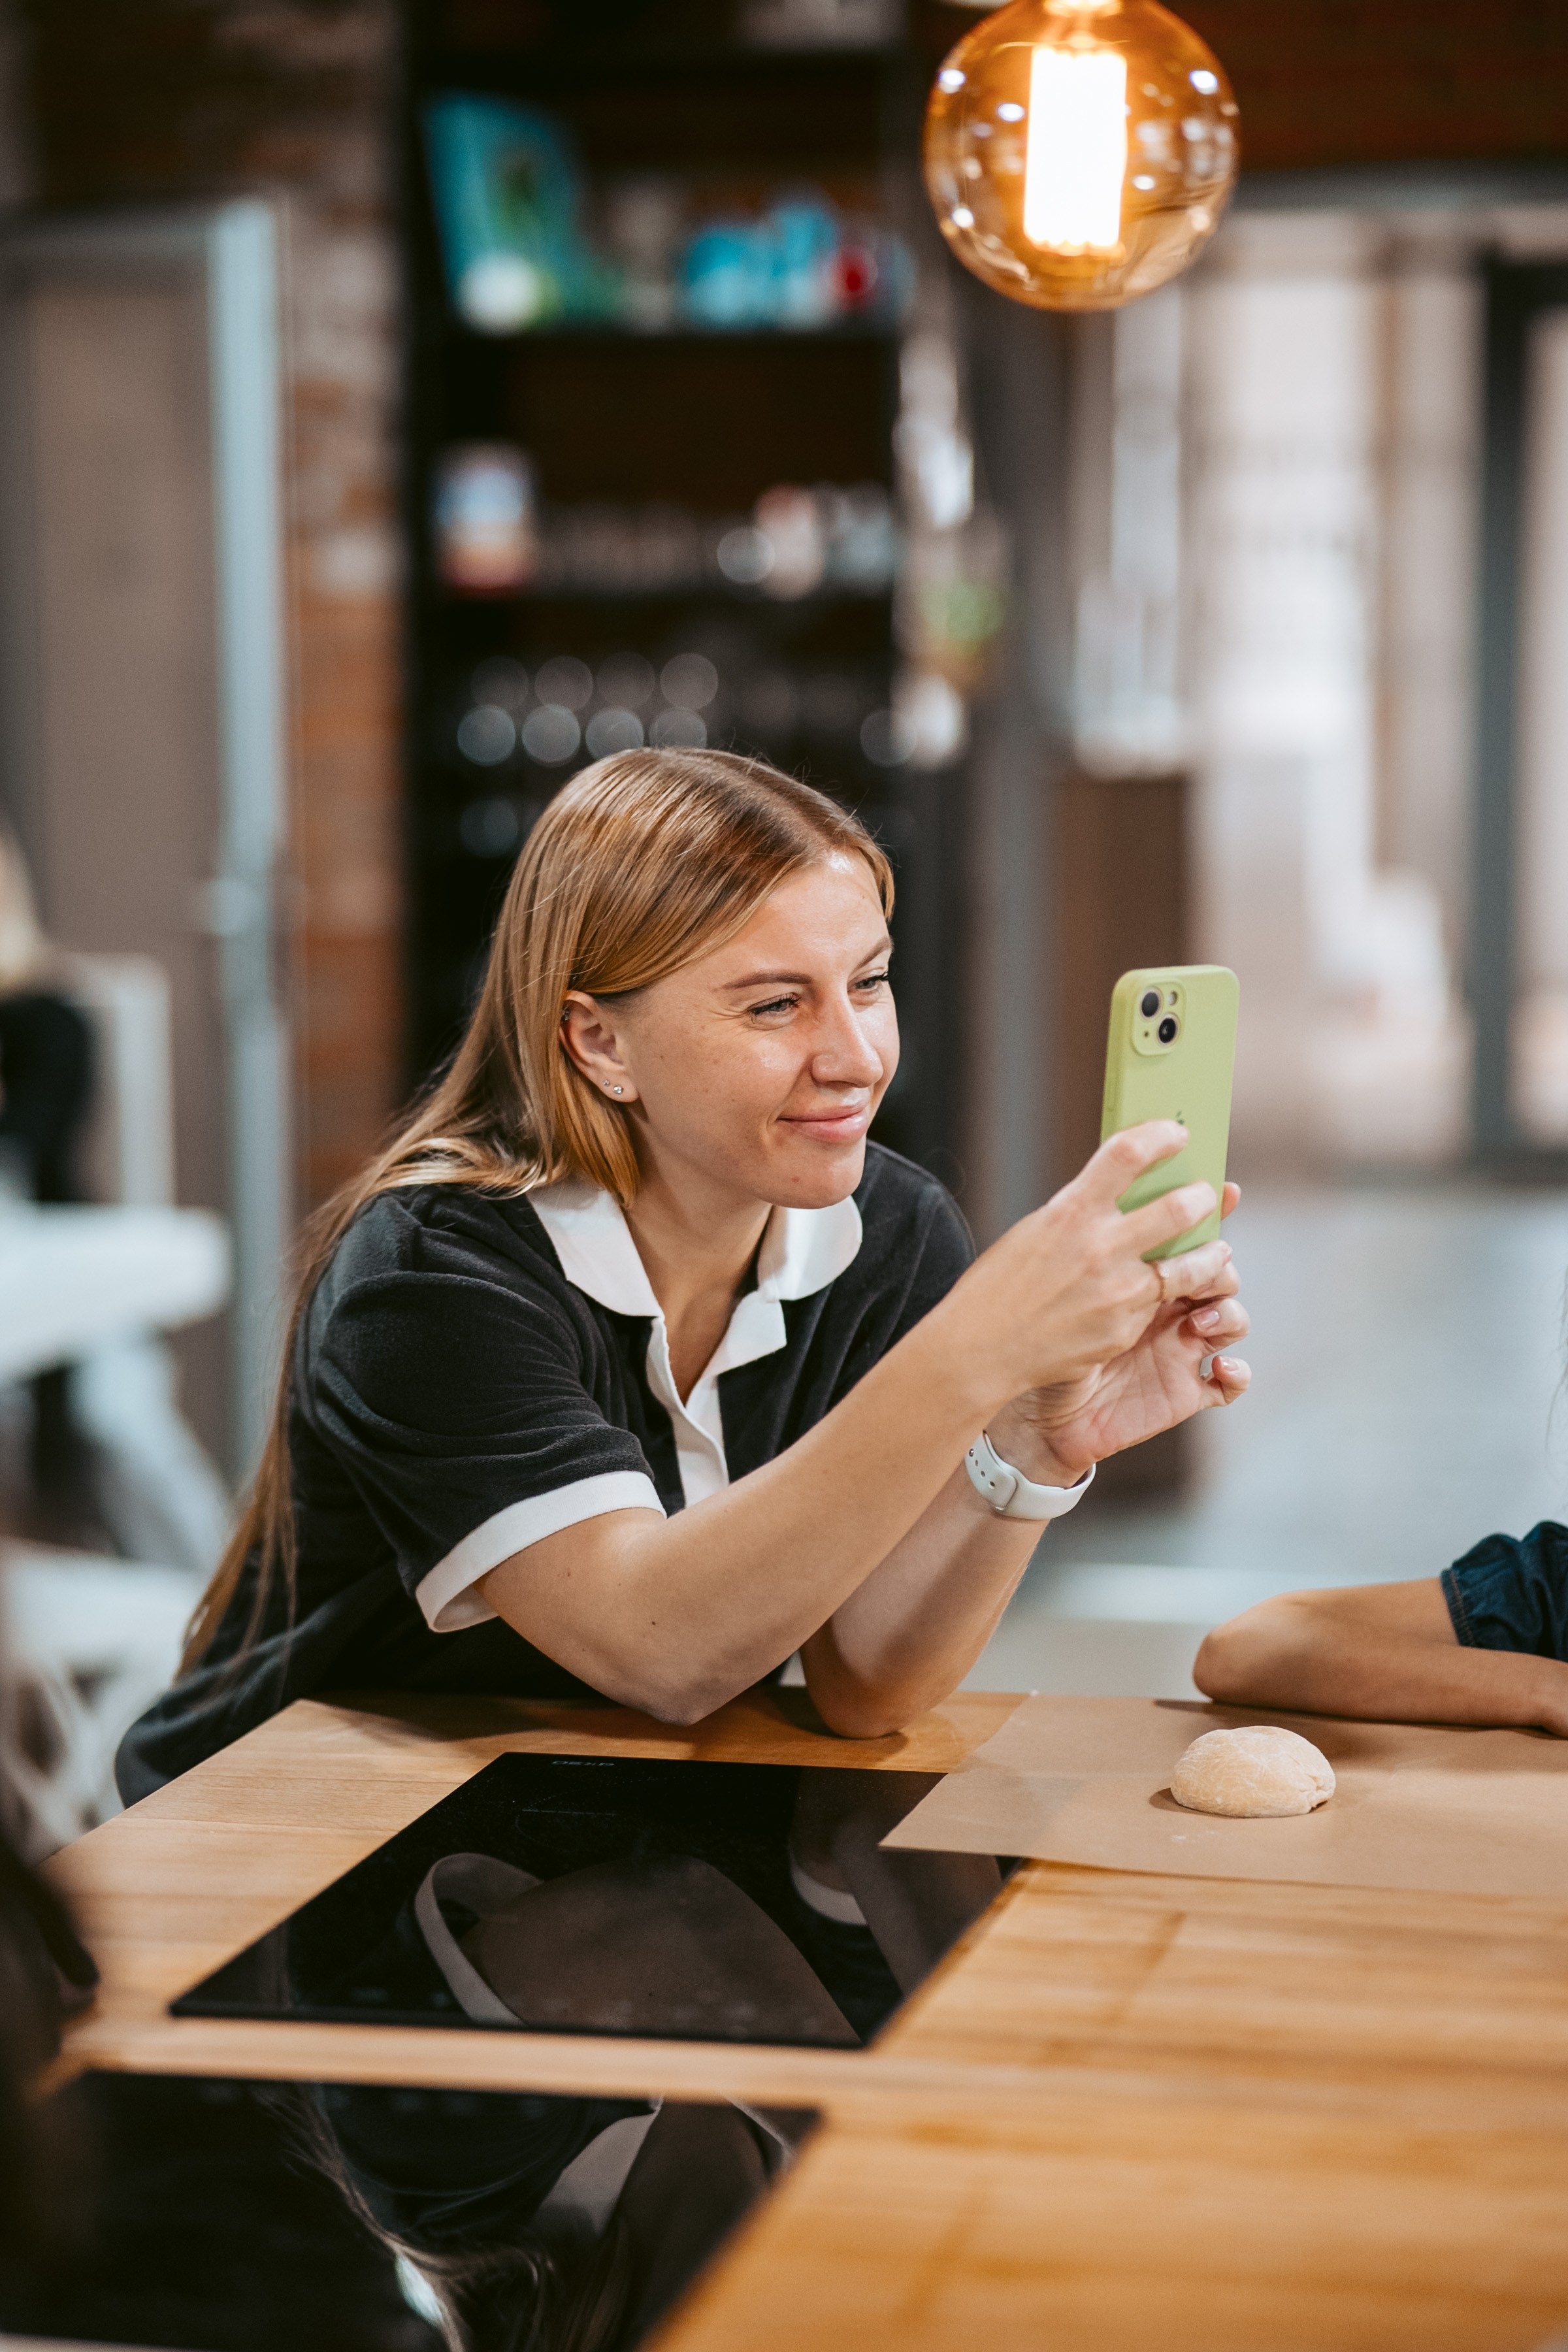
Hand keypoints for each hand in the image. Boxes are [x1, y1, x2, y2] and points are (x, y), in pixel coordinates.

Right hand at [940, 1120, 1228, 1411]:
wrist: (981, 1350)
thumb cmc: (998, 1288)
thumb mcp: (1035, 1231)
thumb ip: (1080, 1212)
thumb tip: (1119, 1195)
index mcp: (1070, 1212)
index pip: (1128, 1154)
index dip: (1160, 1136)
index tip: (1177, 1134)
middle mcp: (1099, 1247)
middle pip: (1178, 1208)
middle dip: (1202, 1199)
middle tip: (1205, 1196)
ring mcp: (1117, 1291)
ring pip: (1190, 1266)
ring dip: (1210, 1254)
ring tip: (1216, 1250)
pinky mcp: (1124, 1329)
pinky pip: (1156, 1305)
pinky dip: (1159, 1298)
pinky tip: (1153, 1298)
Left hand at [990, 1177, 1248, 1481]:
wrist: (1025, 1405)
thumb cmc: (1036, 1338)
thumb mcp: (1062, 1284)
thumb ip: (1096, 1245)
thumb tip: (1114, 1188)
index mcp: (1140, 1271)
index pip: (1186, 1236)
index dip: (1210, 1212)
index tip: (1222, 1190)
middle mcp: (1166, 1304)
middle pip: (1217, 1269)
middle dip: (1220, 1260)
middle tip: (1209, 1257)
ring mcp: (1180, 1346)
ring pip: (1232, 1316)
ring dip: (1227, 1311)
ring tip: (1200, 1318)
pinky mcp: (1184, 1390)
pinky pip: (1230, 1382)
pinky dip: (1236, 1373)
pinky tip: (1219, 1365)